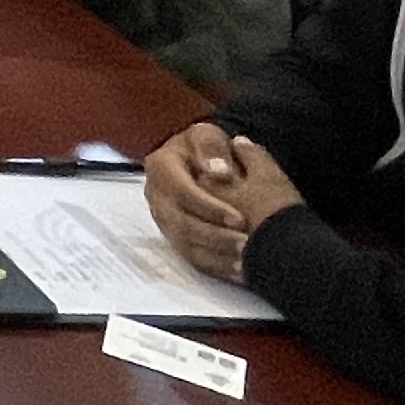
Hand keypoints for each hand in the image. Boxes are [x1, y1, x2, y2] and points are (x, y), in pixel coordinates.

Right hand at [145, 121, 275, 281]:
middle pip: (181, 223)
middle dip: (215, 236)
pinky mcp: (174, 238)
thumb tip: (219, 173)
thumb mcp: (209, 135)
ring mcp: (163, 219)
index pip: (181, 191)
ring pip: (186, 244)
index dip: (209, 206)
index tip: (239, 218)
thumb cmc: (207, 148)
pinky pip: (192, 258)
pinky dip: (216, 266)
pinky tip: (239, 269)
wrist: (204, 163)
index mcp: (160, 167)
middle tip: (247, 244)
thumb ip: (212, 147)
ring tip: (246, 260)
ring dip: (217, 254)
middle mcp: (156, 196)